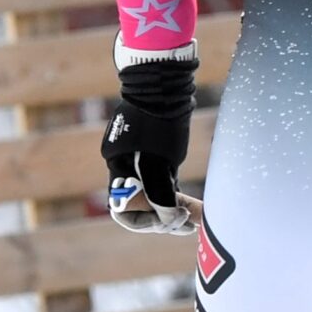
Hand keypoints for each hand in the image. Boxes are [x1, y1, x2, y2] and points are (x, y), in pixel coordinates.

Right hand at [104, 37, 197, 233]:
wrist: (163, 86)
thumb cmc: (159, 121)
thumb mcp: (160, 162)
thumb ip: (161, 194)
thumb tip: (170, 221)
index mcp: (118, 170)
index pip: (123, 212)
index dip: (146, 223)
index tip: (170, 223)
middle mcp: (125, 169)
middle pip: (140, 208)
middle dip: (163, 220)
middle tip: (188, 224)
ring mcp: (140, 161)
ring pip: (154, 197)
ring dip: (171, 210)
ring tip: (194, 220)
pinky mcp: (156, 155)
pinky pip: (161, 184)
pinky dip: (173, 196)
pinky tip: (190, 205)